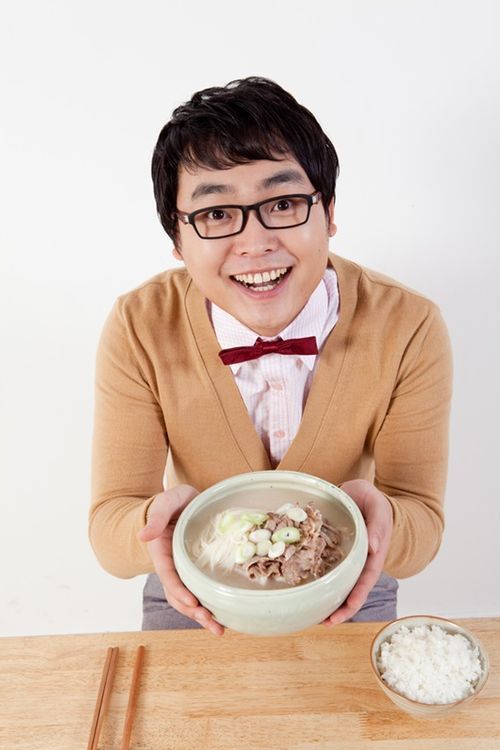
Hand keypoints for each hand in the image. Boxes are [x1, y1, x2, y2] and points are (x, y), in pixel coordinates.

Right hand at [137, 485, 224, 635]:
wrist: (179, 502)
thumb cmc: (171, 502)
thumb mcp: (164, 503)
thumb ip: (156, 517)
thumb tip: (143, 535)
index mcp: (161, 551)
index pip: (168, 575)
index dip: (179, 590)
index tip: (193, 602)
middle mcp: (171, 565)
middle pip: (178, 593)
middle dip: (193, 610)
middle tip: (211, 622)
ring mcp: (182, 569)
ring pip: (188, 597)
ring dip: (201, 614)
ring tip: (218, 629)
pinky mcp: (194, 570)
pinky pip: (199, 590)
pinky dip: (208, 604)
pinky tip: (223, 615)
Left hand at [323, 479, 392, 625]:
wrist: (363, 495)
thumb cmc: (374, 501)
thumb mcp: (378, 507)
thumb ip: (378, 525)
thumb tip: (373, 548)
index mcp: (374, 554)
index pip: (367, 579)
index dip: (358, 595)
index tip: (349, 607)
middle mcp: (360, 561)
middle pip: (352, 589)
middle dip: (341, 608)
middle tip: (326, 622)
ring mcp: (346, 558)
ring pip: (338, 583)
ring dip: (328, 599)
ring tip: (314, 616)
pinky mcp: (333, 552)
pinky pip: (325, 567)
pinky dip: (317, 579)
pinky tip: (304, 589)